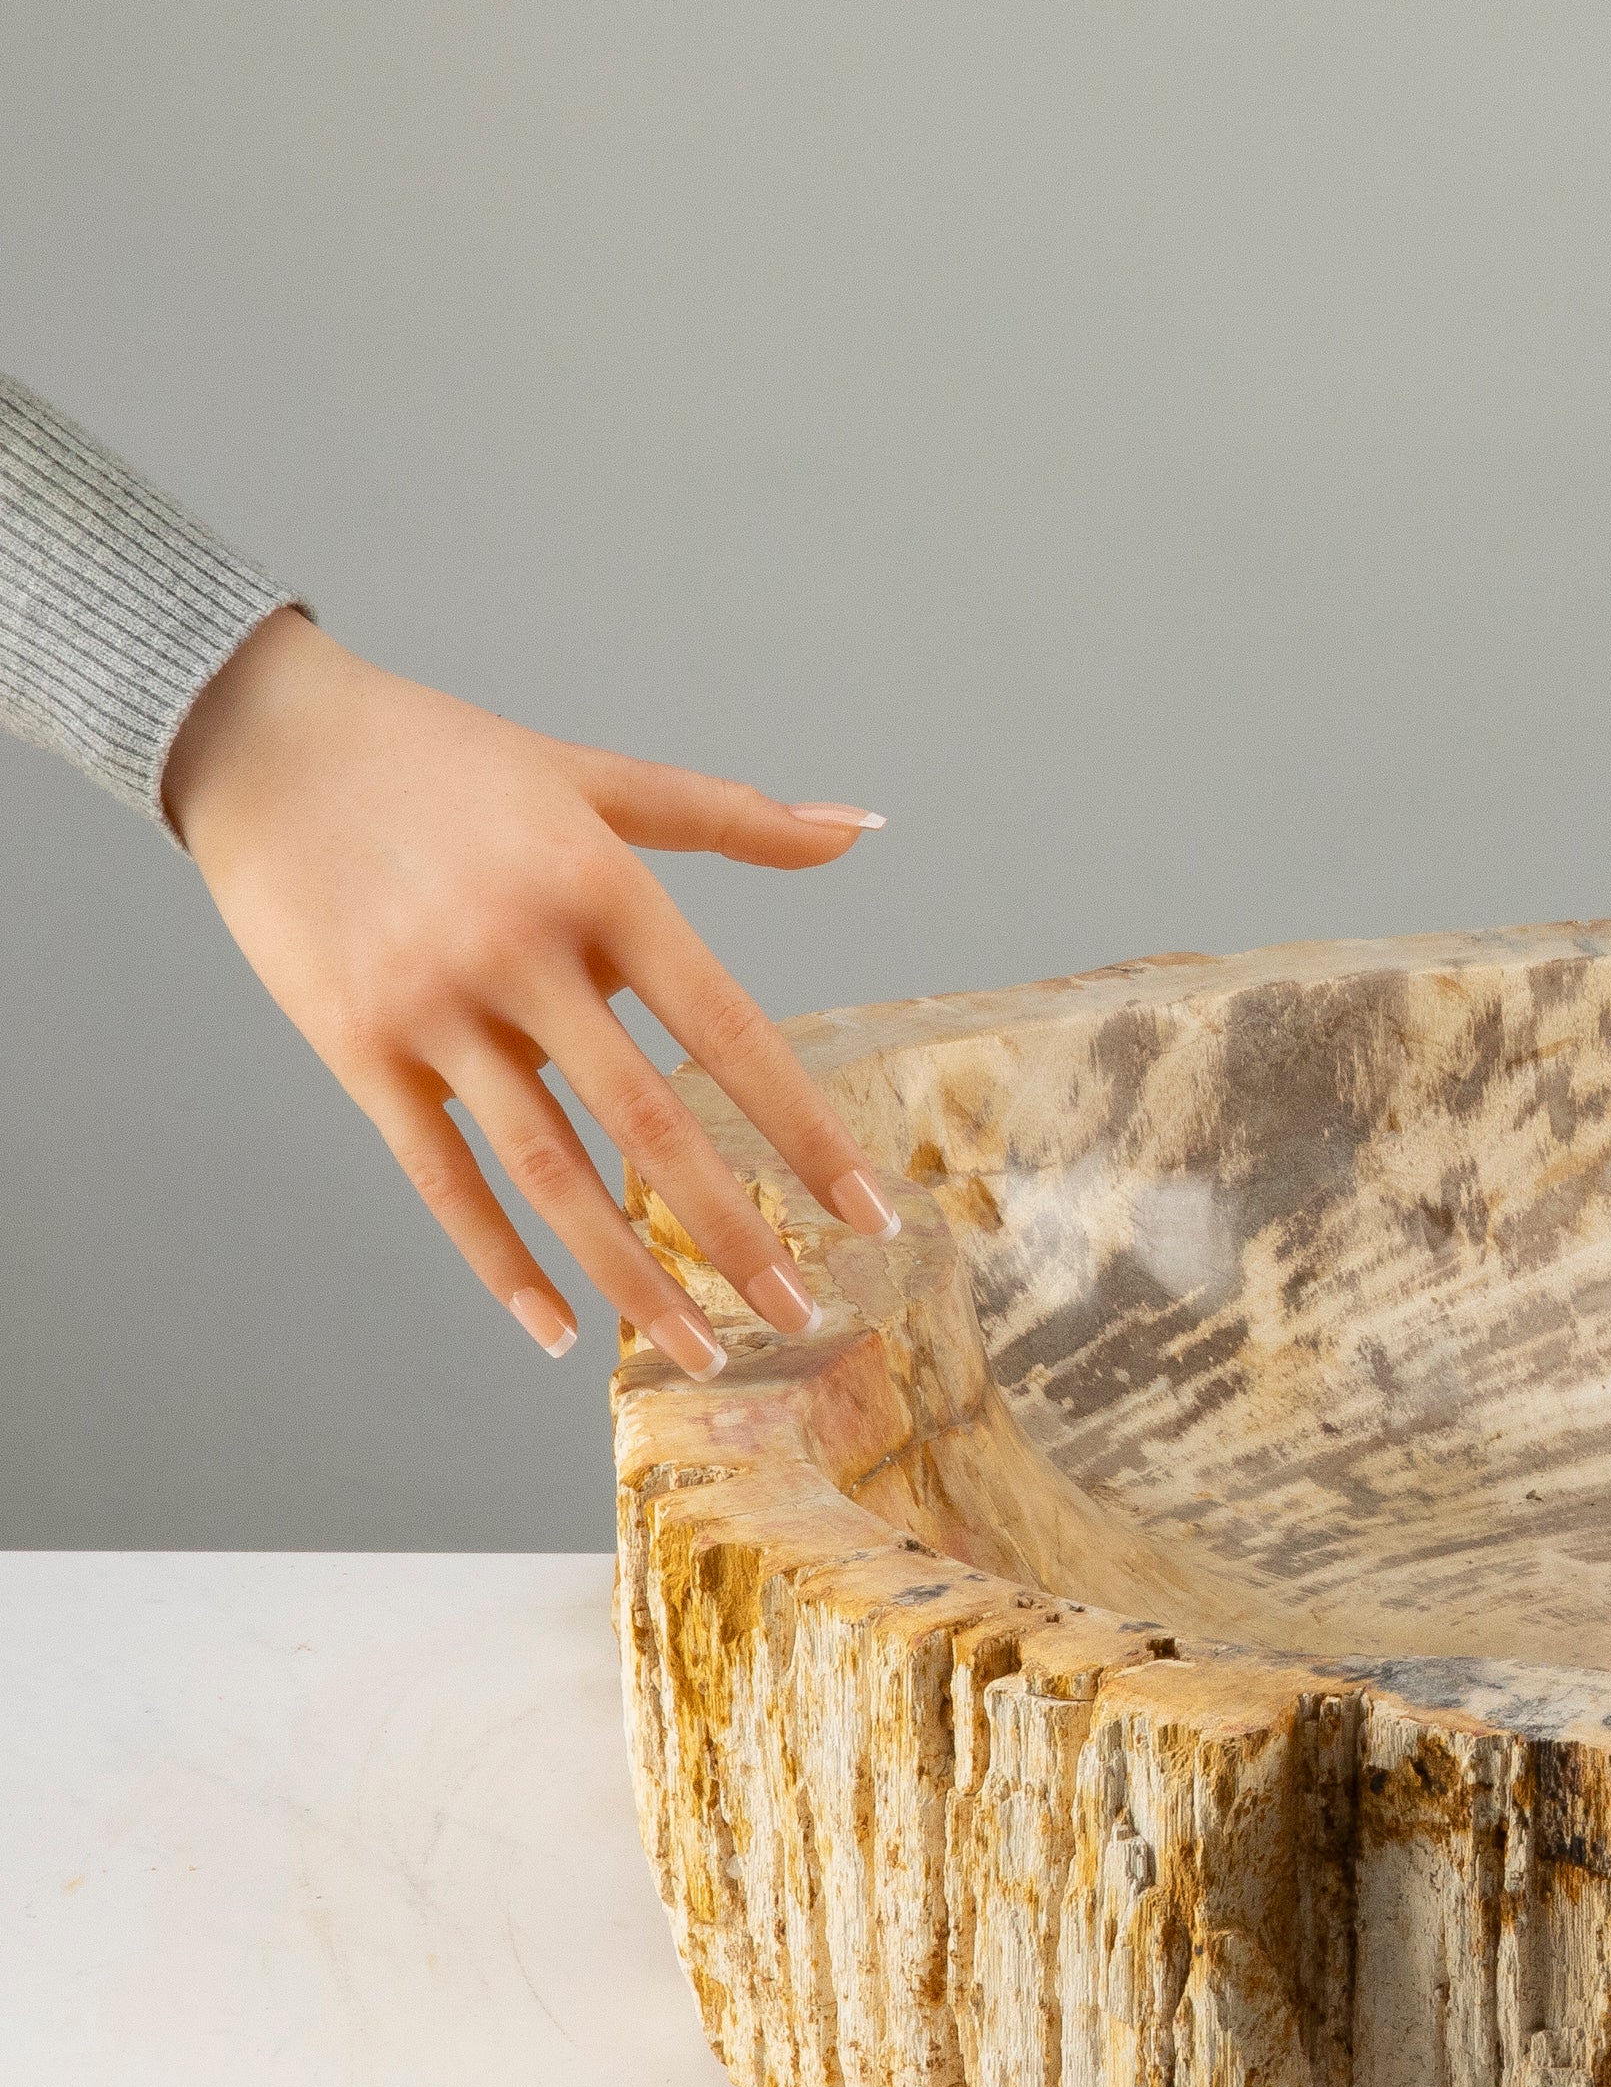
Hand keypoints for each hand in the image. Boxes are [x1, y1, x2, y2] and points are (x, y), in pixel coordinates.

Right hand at [163, 608, 897, 1377]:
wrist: (264, 737)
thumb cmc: (447, 759)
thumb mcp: (595, 775)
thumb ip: (734, 816)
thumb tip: (863, 828)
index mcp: (600, 886)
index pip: (729, 1033)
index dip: (805, 1132)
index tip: (870, 1213)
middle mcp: (521, 954)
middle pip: (649, 1124)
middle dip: (736, 1232)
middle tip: (803, 1313)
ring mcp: (433, 1010)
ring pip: (550, 1173)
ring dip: (631, 1275)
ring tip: (700, 1349)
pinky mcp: (357, 1052)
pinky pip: (440, 1180)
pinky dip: (500, 1264)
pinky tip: (557, 1332)